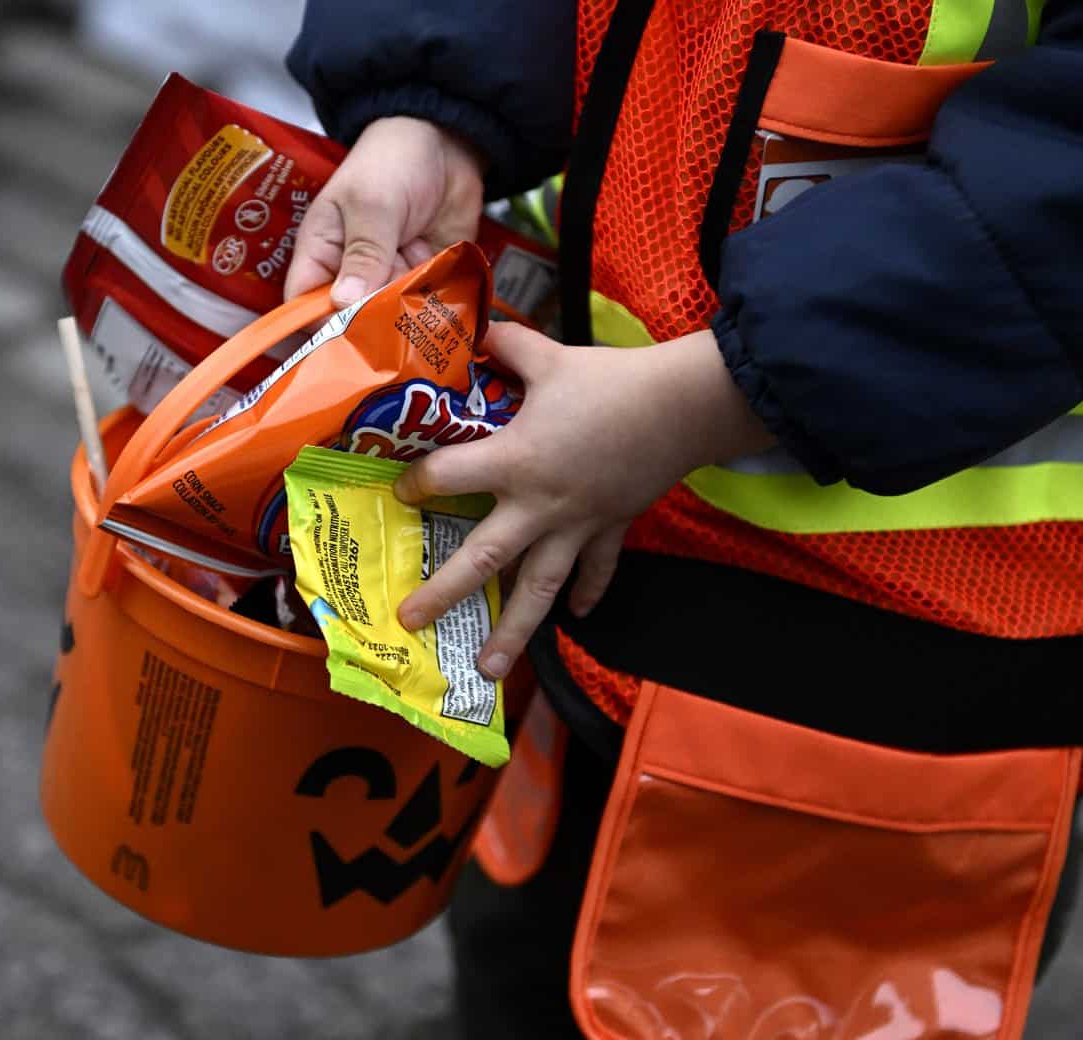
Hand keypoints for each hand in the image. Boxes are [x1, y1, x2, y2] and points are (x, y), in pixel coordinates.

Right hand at [284, 116, 485, 306]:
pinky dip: (436, 309)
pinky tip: (444, 294)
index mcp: (321, 253)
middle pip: (350, 322)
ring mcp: (390, 283)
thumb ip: (363, 253)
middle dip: (372, 323)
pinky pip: (426, 311)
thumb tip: (343, 302)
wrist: (448, 144)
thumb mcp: (372, 203)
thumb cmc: (392, 161)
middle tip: (395, 309)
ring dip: (408, 314)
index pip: (303, 305)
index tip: (343, 337)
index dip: (317, 326)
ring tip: (421, 286)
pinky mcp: (424, 284)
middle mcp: (353, 276)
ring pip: (392, 321)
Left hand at [395, 324, 774, 678]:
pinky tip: (578, 618)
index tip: (399, 492)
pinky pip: (596, 570)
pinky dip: (589, 593)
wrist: (684, 406)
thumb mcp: (550, 357)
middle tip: (410, 622)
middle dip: (445, 593)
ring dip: (513, 631)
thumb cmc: (611, 382)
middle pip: (484, 558)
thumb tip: (478, 328)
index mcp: (515, 461)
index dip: (418, 482)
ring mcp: (576, 526)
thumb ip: (508, 347)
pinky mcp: (611, 529)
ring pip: (539, 587)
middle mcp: (538, 505)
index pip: (449, 476)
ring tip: (488, 669)